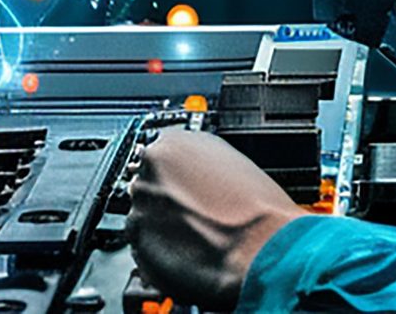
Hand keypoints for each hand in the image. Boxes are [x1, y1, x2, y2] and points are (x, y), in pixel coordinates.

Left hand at [128, 129, 303, 310]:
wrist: (258, 249)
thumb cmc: (258, 210)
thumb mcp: (234, 165)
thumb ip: (202, 165)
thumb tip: (195, 176)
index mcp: (175, 142)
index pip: (160, 153)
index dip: (175, 175)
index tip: (182, 187)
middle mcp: (152, 168)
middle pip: (150, 183)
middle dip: (168, 200)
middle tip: (193, 215)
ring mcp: (142, 203)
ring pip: (146, 214)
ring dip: (163, 226)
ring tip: (196, 237)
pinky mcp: (138, 240)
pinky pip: (144, 243)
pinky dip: (160, 250)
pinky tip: (188, 253)